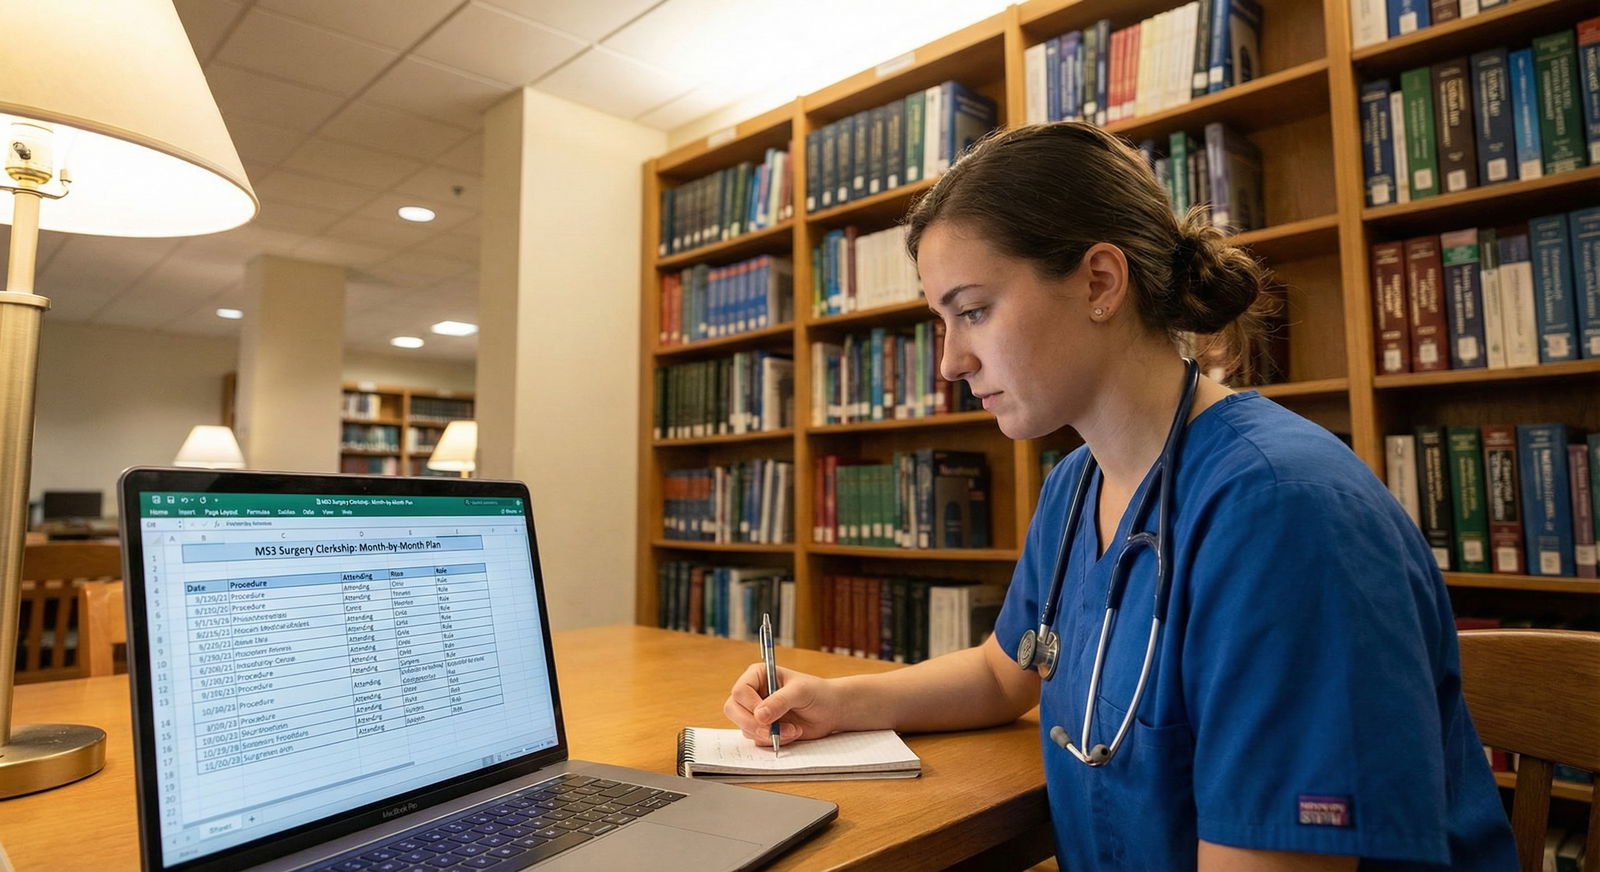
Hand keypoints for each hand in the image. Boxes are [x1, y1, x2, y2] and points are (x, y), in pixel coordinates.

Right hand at [723, 663, 843, 746]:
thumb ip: (780, 701)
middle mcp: (753, 693)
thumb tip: (759, 715)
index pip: (740, 691)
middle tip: (773, 731)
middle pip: (733, 710)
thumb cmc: (817, 693)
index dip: (750, 706)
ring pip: (744, 727)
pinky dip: (772, 741)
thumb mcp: (800, 692)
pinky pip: (756, 739)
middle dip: (752, 724)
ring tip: (792, 730)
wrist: (830, 711)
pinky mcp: (762, 728)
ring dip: (767, 734)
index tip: (766, 716)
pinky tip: (791, 734)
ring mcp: (756, 712)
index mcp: (757, 675)